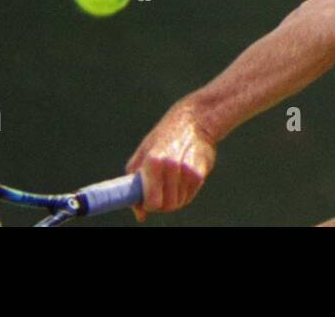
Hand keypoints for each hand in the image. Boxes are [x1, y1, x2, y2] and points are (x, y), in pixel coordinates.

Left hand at [125, 97, 216, 220]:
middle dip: (161, 203)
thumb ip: (135, 183)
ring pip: (178, 203)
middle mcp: (170, 166)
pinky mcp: (200, 173)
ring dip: (173, 197)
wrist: (195, 120)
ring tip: (172, 179)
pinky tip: (183, 176)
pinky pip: (189, 196)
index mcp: (152, 161)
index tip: (147, 200)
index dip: (148, 205)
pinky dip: (184, 192)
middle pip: (166, 206)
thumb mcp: (144, 154)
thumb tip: (139, 215)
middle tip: (159, 192)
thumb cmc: (164, 138)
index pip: (151, 202)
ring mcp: (187, 170)